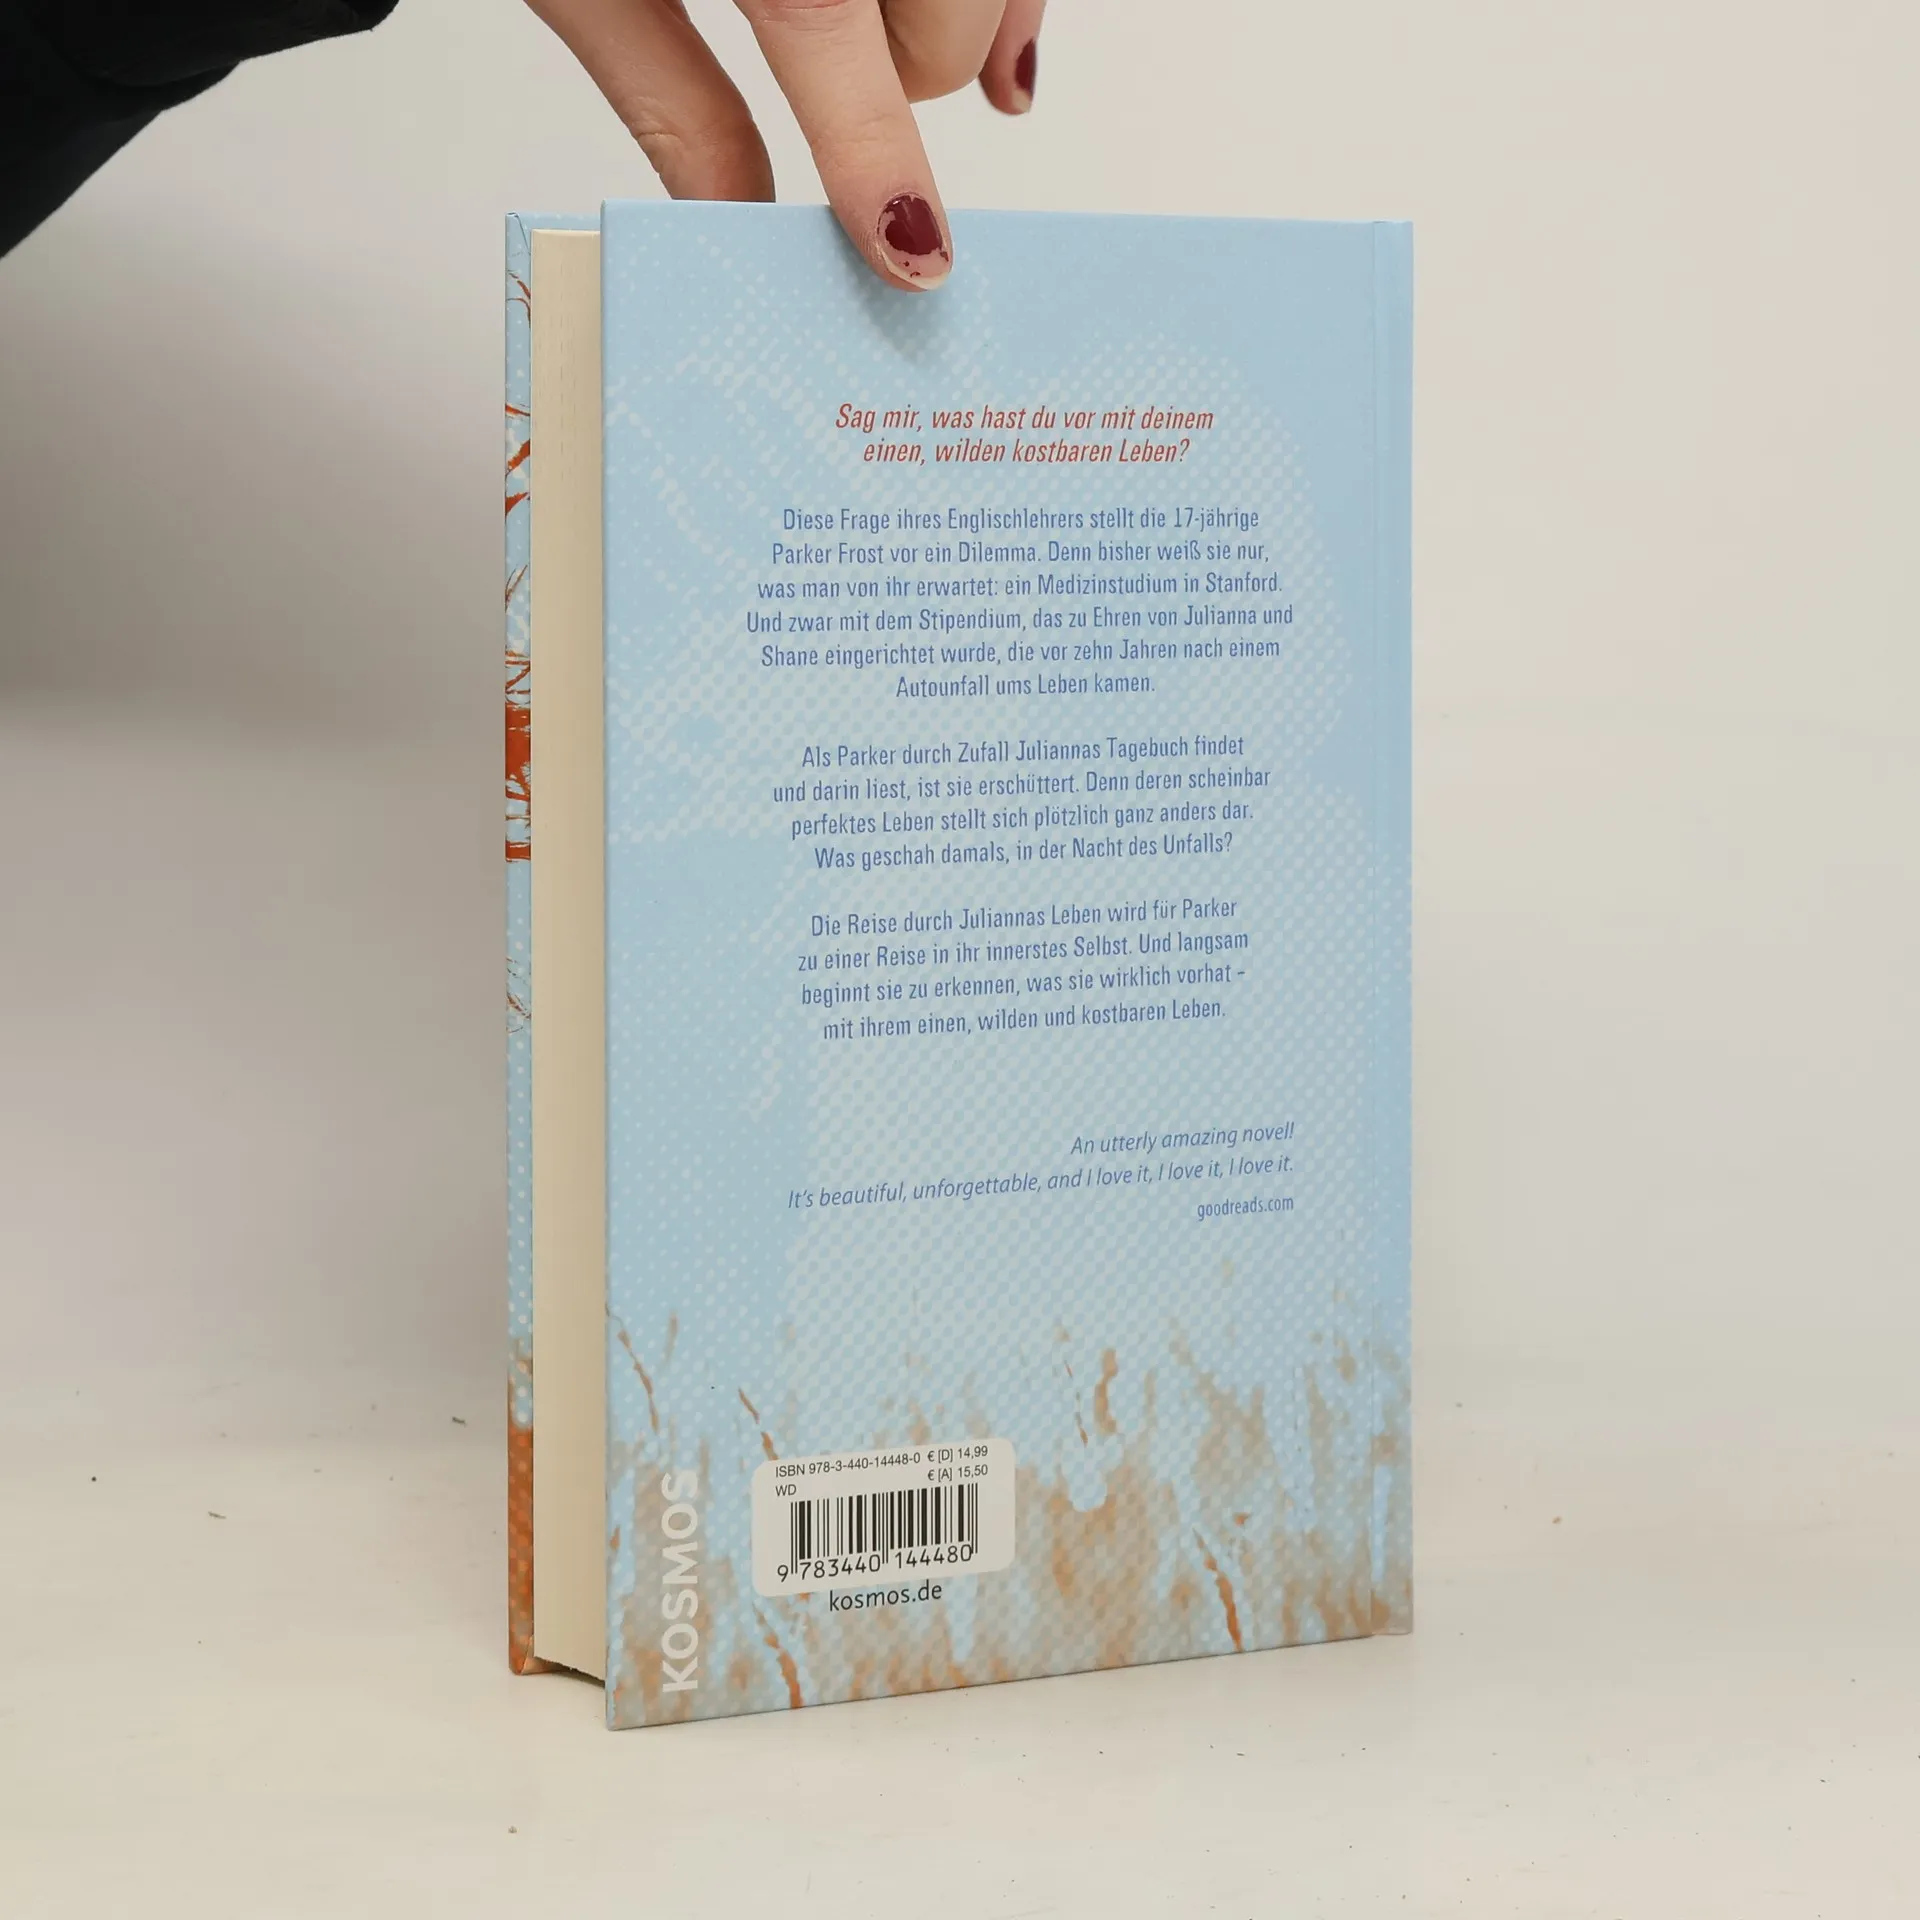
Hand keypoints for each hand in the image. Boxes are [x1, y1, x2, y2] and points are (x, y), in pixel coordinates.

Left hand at [522, 0, 1043, 290]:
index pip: (852, 61)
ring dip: (955, 15)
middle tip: (830, 68)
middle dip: (905, 77)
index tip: (913, 253)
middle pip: (946, 27)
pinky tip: (985, 17)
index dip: (885, 168)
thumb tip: (735, 219)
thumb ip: (674, 101)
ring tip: (887, 24)